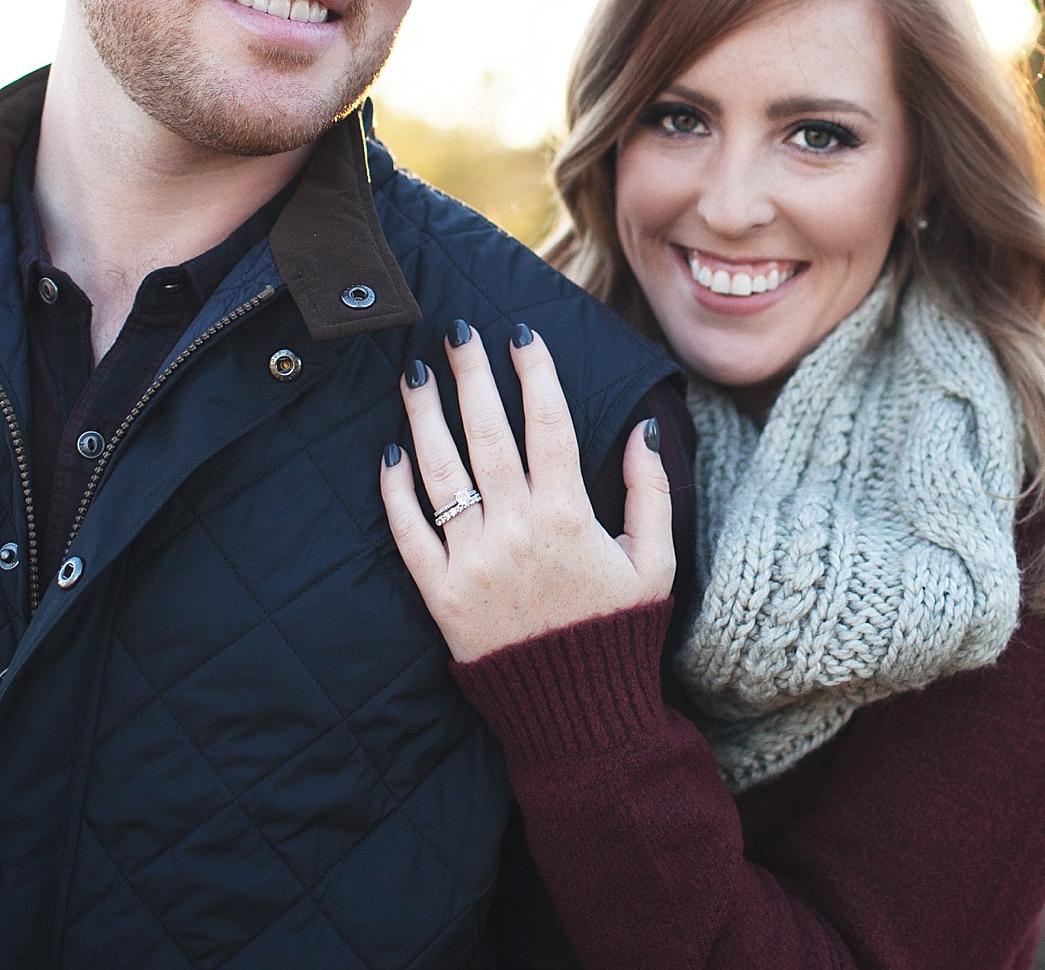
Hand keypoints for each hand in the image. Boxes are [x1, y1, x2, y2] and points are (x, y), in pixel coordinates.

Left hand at [379, 322, 673, 662]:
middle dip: (472, 375)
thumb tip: (644, 427)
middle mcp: (517, 529)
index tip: (521, 333)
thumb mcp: (655, 563)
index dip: (534, 371)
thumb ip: (651, 492)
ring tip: (415, 374)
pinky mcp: (440, 593)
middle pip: (488, 433)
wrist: (575, 713)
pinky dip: (395, 491)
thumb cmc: (616, 632)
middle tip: (456, 331)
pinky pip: (408, 532)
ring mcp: (473, 559)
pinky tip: (390, 452)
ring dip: (425, 417)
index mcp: (570, 516)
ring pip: (441, 471)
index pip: (549, 423)